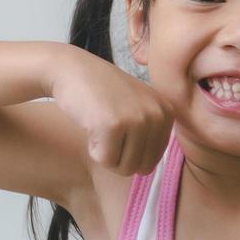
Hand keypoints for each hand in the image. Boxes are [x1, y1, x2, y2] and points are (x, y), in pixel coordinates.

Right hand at [48, 48, 174, 175]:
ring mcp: (137, 119)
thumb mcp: (139, 106)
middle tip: (107, 129)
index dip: (130, 152)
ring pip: (123, 167)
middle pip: (141, 167)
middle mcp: (157, 115)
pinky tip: (91, 124)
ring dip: (105, 154)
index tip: (119, 125)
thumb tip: (149, 170)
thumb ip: (150, 133)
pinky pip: (105, 160)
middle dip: (118, 157)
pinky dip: (93, 149)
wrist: (72, 69)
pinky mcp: (114, 125)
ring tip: (101, 126)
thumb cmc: (102, 92)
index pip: (153, 160)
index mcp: (167, 113)